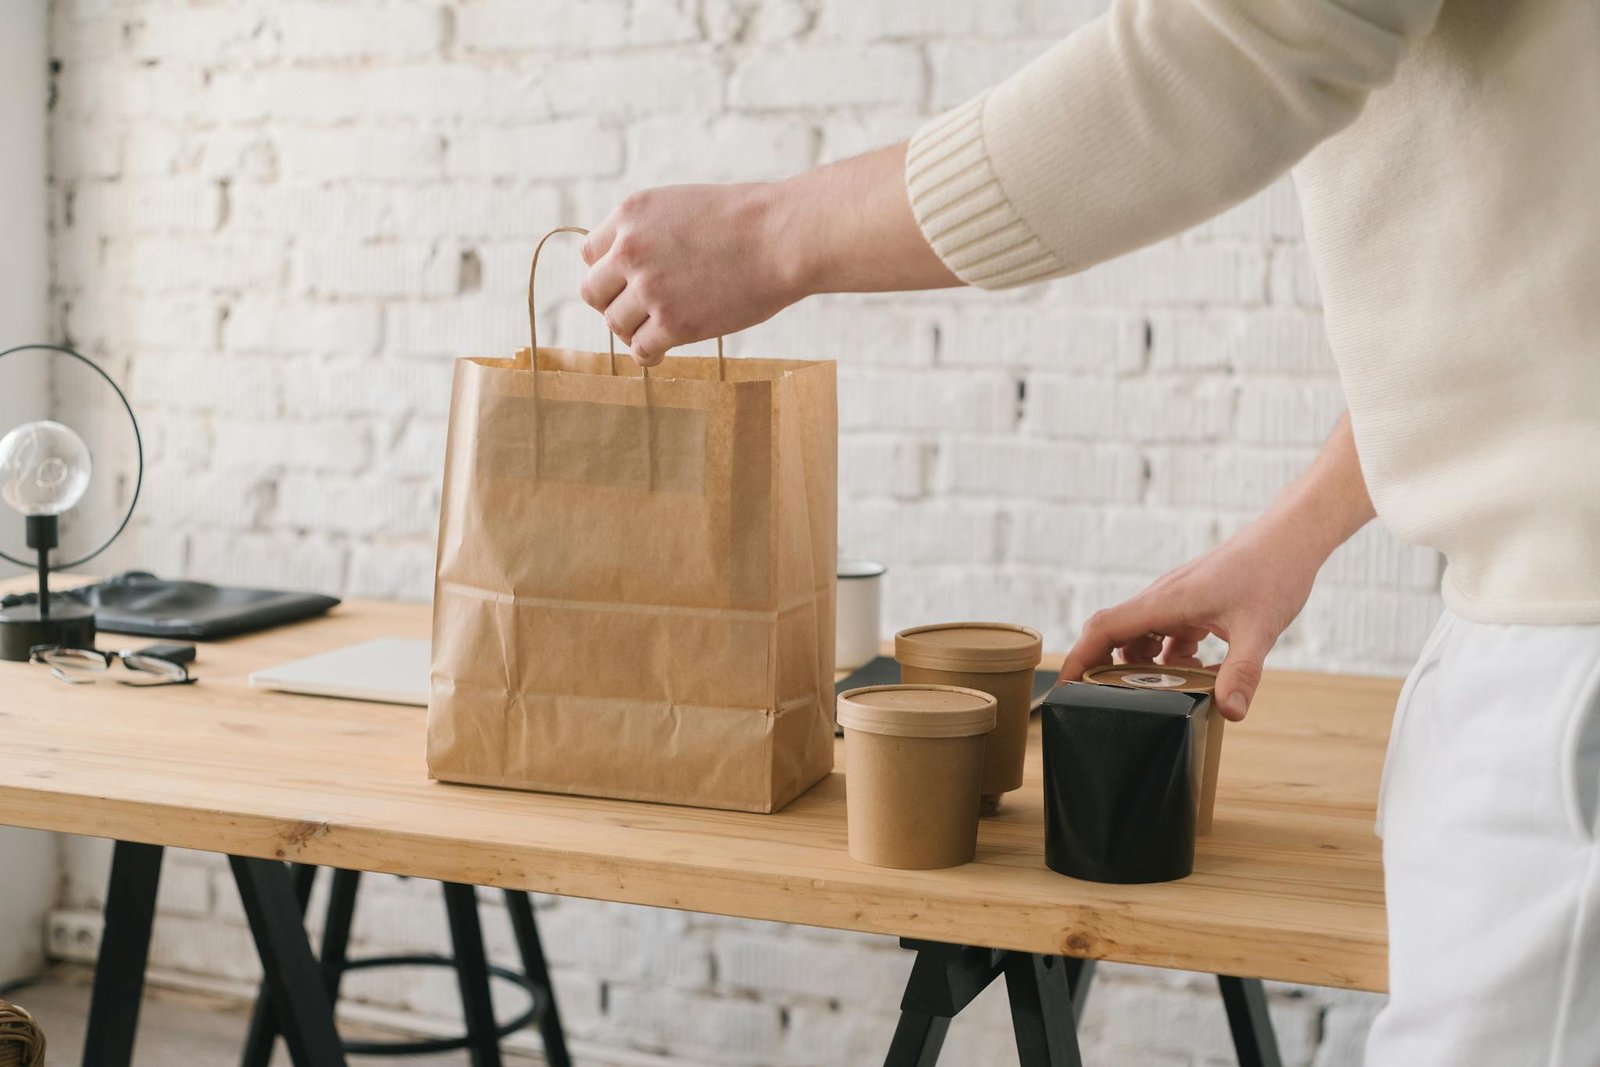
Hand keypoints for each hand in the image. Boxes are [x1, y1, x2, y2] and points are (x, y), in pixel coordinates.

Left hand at [580, 144, 960, 365]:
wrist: (785, 236)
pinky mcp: (674, 323)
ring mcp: (650, 288)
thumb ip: (648, 233)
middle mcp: (630, 249)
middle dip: (614, 303)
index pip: (591, 255)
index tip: (631, 283)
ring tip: (661, 329)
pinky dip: (650, 354)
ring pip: (615, 324)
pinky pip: (641, 351)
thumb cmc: (747, 221)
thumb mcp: (683, 207)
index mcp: (631, 214)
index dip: (611, 273)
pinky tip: (666, 350)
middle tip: (641, 311)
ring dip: (634, 330)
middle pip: (593, 292)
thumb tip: (628, 271)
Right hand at [1059, 518, 1323, 721]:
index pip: (1104, 628)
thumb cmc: (1273, 573)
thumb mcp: (1259, 630)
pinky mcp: (1194, 599)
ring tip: (1155, 694)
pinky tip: (1196, 670)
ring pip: (1142, 633)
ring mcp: (1178, 597)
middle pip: (1115, 632)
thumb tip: (1230, 712)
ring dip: (1142, 663)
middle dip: (1105, 667)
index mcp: (1165, 601)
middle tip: (1104, 701)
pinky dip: (1170, 653)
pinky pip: (1166, 630)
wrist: (1291, 537)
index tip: (1065, 685)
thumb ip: (1241, 673)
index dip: (1079, 657)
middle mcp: (1163, 597)